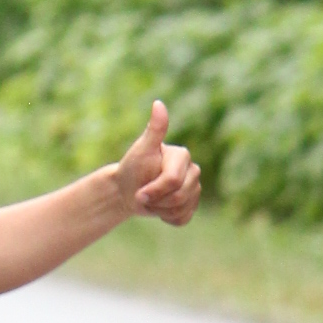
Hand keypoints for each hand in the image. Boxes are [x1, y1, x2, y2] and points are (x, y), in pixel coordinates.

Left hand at [114, 98, 200, 225]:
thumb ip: (154, 130)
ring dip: (160, 211)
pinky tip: (159, 209)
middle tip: (142, 195)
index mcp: (183, 156)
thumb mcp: (141, 149)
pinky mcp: (192, 205)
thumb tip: (158, 103)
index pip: (172, 181)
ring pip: (182, 209)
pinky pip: (183, 219)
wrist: (128, 190)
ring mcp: (195, 188)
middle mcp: (193, 171)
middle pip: (179, 197)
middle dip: (156, 201)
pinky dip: (167, 219)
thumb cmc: (133, 168)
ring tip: (151, 200)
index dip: (154, 190)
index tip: (139, 191)